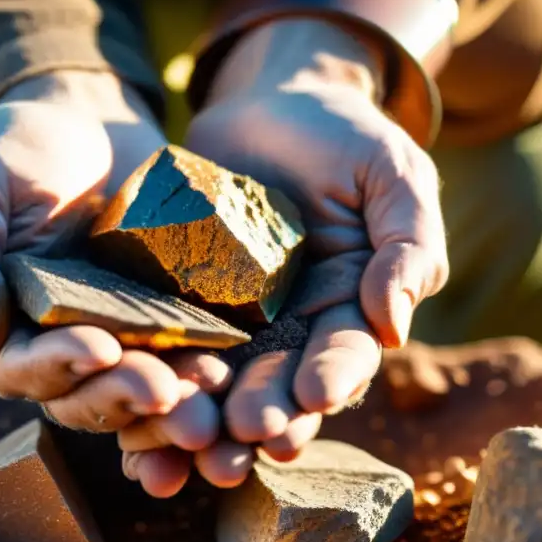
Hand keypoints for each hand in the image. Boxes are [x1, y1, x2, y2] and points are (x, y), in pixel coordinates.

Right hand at [0, 70, 197, 427]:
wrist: (86, 122)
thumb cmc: (13, 153)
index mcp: (7, 330)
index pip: (22, 370)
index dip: (57, 368)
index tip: (99, 350)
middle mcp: (64, 346)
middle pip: (86, 396)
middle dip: (123, 395)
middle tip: (163, 390)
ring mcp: (122, 336)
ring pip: (141, 388)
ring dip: (172, 394)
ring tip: (204, 385)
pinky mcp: (169, 317)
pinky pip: (187, 351)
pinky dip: (205, 363)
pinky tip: (229, 363)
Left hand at [121, 20, 448, 491]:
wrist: (271, 101)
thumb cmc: (346, 137)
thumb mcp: (393, 177)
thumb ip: (408, 246)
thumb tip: (395, 325)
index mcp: (346, 311)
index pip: (344, 353)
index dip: (333, 376)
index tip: (315, 396)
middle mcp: (289, 331)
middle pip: (276, 383)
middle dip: (264, 413)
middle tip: (247, 436)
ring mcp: (230, 321)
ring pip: (216, 379)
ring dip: (205, 415)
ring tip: (190, 441)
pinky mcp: (177, 300)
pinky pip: (163, 343)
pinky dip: (151, 379)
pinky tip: (134, 411)